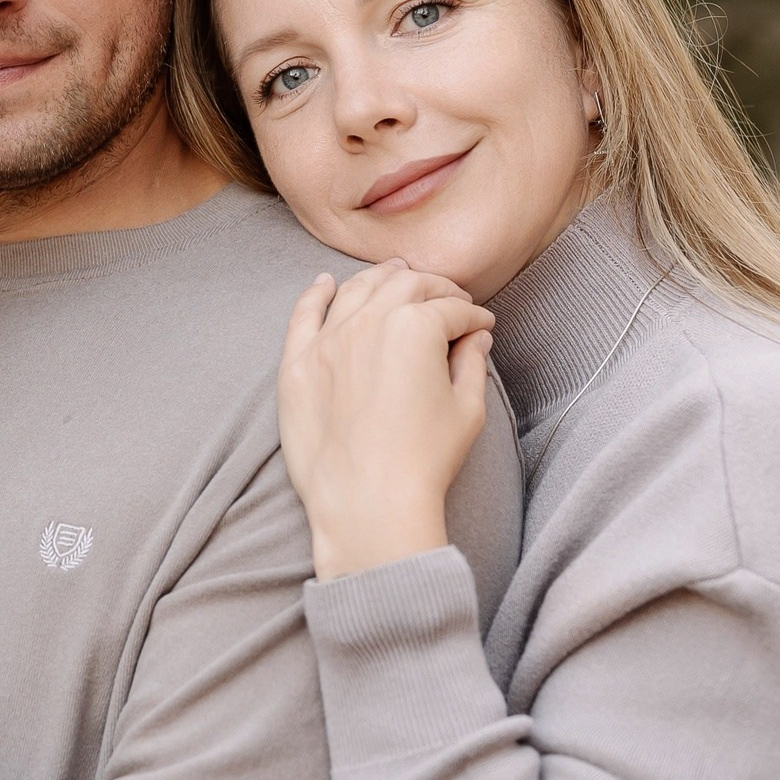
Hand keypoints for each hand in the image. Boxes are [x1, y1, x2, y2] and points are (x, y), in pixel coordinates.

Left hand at [278, 260, 494, 580]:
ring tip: (397, 277)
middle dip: (435, 288)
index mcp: (416, 327)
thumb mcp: (466, 409)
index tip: (482, 326)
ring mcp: (328, 340)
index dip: (473, 316)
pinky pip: (304, 314)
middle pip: (405, 287)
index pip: (452, 309)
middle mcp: (368, 321)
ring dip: (382, 279)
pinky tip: (326, 283)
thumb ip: (471, 363)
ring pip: (357, 290)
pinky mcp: (296, 363)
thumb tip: (477, 336)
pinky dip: (317, 293)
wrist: (367, 502)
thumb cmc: (423, 461)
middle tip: (449, 299)